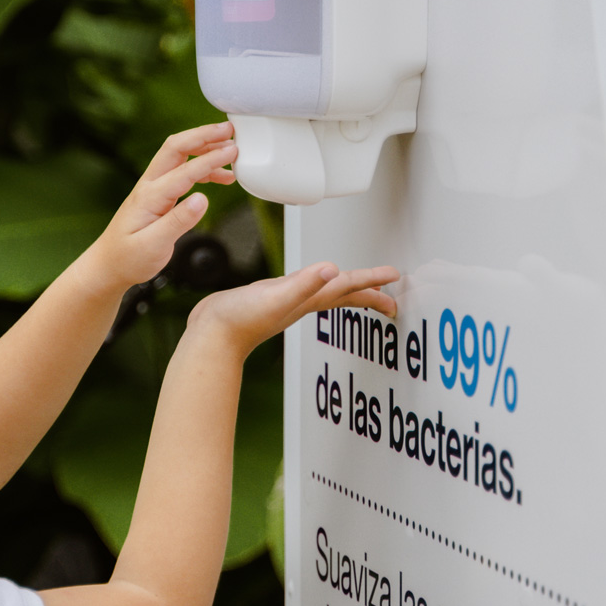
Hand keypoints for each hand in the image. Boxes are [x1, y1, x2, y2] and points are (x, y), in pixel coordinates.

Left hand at [83, 122, 237, 292]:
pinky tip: (222, 176)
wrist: (109, 265)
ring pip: (180, 156)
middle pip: (176, 147)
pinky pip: (182, 172)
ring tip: (232, 148)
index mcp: (149, 197)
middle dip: (203, 135)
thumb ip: (178, 222)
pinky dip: (203, 168)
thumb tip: (202, 199)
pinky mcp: (158, 195)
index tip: (233, 150)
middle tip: (229, 129)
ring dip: (205, 148)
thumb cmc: (128, 258)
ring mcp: (153, 188)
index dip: (210, 159)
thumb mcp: (154, 246)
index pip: (184, 170)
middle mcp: (149, 186)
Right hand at [189, 262, 399, 360]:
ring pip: (325, 295)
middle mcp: (300, 302)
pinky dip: (312, 287)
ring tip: (357, 290)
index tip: (395, 276)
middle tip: (391, 299)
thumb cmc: (239, 320)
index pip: (347, 287)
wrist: (211, 335)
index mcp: (307, 299)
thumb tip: (333, 269)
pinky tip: (306, 286)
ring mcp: (285, 303)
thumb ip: (304, 283)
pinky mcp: (269, 301)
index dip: (372, 280)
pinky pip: (301, 293)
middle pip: (344, 297)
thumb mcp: (276, 296)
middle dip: (369, 295)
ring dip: (344, 292)